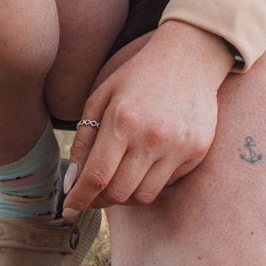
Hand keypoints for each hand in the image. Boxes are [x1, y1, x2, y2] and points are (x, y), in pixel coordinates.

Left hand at [62, 21, 234, 213]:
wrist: (189, 58)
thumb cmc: (138, 76)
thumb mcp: (101, 97)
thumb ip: (85, 140)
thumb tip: (72, 183)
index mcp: (123, 120)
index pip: (96, 176)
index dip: (79, 198)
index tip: (68, 206)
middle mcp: (152, 138)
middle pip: (119, 193)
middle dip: (99, 199)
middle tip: (92, 193)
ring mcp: (178, 147)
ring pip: (143, 196)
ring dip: (125, 195)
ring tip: (118, 178)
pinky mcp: (197, 153)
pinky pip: (167, 184)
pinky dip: (150, 181)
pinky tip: (146, 162)